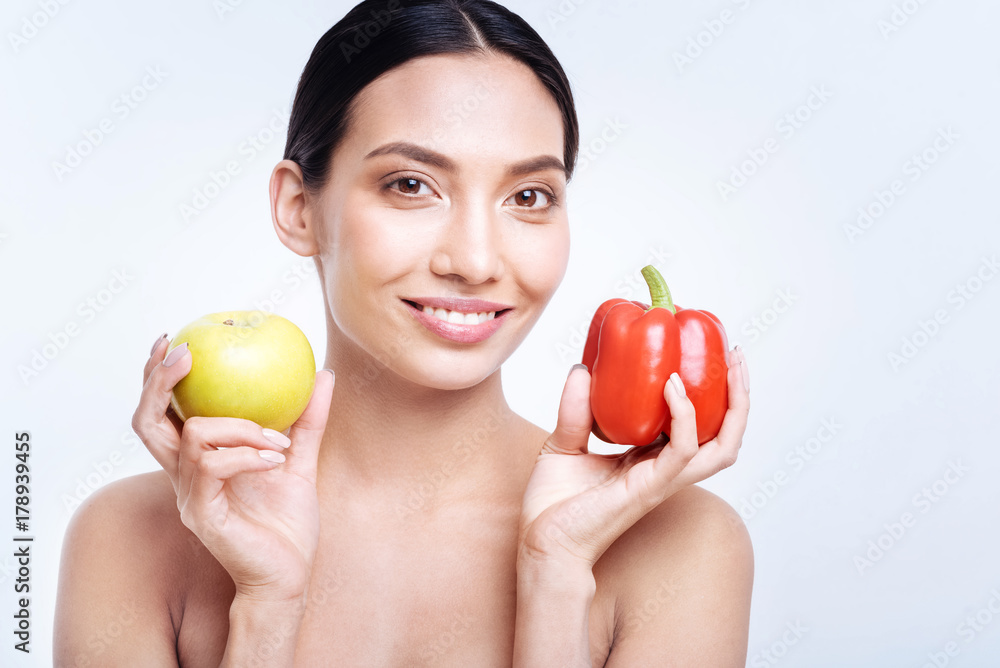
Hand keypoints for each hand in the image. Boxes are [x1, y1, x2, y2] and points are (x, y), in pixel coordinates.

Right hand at [131, 336, 334, 601]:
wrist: (289, 576)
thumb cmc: (288, 524)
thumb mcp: (299, 461)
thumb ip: (307, 421)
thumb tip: (323, 374)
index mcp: (198, 462)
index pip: (162, 413)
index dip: (157, 377)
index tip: (175, 340)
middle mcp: (183, 477)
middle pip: (147, 421)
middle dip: (160, 381)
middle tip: (189, 354)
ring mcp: (189, 496)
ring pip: (192, 437)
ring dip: (239, 426)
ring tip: (275, 439)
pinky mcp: (202, 514)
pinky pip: (214, 467)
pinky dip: (247, 454)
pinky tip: (276, 458)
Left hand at [518, 347, 749, 568]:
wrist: (542, 542)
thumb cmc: (553, 506)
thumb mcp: (563, 443)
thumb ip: (575, 409)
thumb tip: (582, 369)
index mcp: (650, 460)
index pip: (698, 428)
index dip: (713, 396)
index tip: (711, 358)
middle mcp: (665, 470)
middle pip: (725, 437)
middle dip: (740, 397)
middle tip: (736, 358)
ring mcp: (661, 480)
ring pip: (722, 446)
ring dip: (734, 405)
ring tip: (731, 366)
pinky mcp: (649, 487)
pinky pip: (683, 450)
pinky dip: (684, 416)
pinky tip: (672, 386)